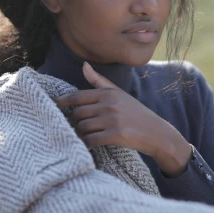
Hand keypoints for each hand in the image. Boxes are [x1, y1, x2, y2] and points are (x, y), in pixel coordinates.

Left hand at [56, 62, 191, 176]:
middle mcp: (109, 104)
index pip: (78, 96)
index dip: (63, 101)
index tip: (55, 106)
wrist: (158, 133)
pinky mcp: (116, 135)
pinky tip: (89, 147)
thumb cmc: (136, 114)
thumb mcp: (120, 94)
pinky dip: (87, 145)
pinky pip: (91, 140)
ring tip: (82, 138)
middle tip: (74, 128)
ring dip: (79, 135)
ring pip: (82, 127)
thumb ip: (100, 81)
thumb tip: (83, 65)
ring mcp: (113, 119)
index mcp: (109, 93)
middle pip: (77, 114)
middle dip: (73, 122)